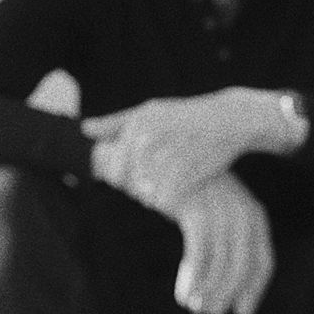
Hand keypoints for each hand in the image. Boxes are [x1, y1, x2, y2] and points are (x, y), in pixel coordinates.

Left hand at [83, 88, 285, 211]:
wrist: (230, 119)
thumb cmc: (184, 118)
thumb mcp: (150, 113)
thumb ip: (115, 123)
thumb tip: (84, 129)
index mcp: (137, 123)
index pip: (114, 170)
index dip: (123, 180)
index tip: (137, 177)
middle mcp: (149, 138)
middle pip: (129, 184)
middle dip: (140, 189)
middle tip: (159, 180)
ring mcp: (167, 155)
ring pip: (147, 195)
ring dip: (157, 196)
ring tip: (172, 182)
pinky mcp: (187, 172)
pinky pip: (166, 200)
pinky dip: (171, 200)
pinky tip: (182, 189)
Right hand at [172, 173, 273, 313]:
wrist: (154, 158)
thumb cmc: (183, 192)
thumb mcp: (211, 214)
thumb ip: (223, 242)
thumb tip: (226, 285)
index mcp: (250, 212)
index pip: (262, 259)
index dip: (253, 290)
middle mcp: (239, 209)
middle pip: (243, 263)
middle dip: (229, 293)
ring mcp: (218, 207)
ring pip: (221, 261)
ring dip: (209, 290)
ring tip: (195, 307)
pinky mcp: (194, 208)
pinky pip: (199, 253)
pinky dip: (194, 278)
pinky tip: (184, 295)